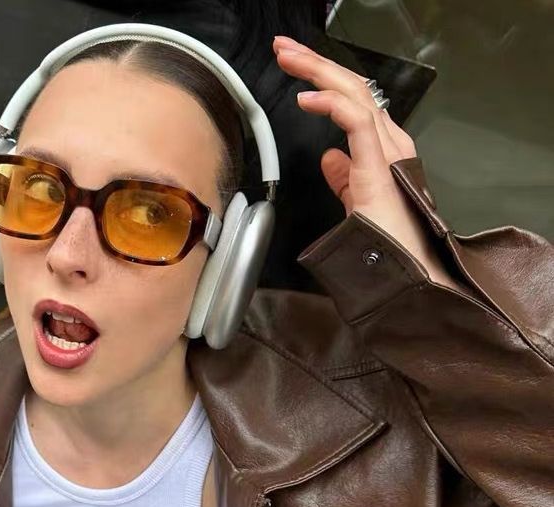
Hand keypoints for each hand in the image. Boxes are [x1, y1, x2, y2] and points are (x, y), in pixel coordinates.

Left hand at [272, 34, 464, 290]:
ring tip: (290, 58)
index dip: (324, 82)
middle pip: (353, 90)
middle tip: (285, 48)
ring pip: (355, 95)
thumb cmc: (385, 247)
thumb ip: (344, 178)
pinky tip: (308, 98)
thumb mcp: (357, 204)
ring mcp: (388, 153)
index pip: (353, 103)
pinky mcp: (380, 168)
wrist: (405, 275)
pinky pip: (358, 123)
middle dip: (316, 65)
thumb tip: (329, 157)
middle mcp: (390, 144)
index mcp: (383, 152)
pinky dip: (332, 105)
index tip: (294, 71)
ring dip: (319, 73)